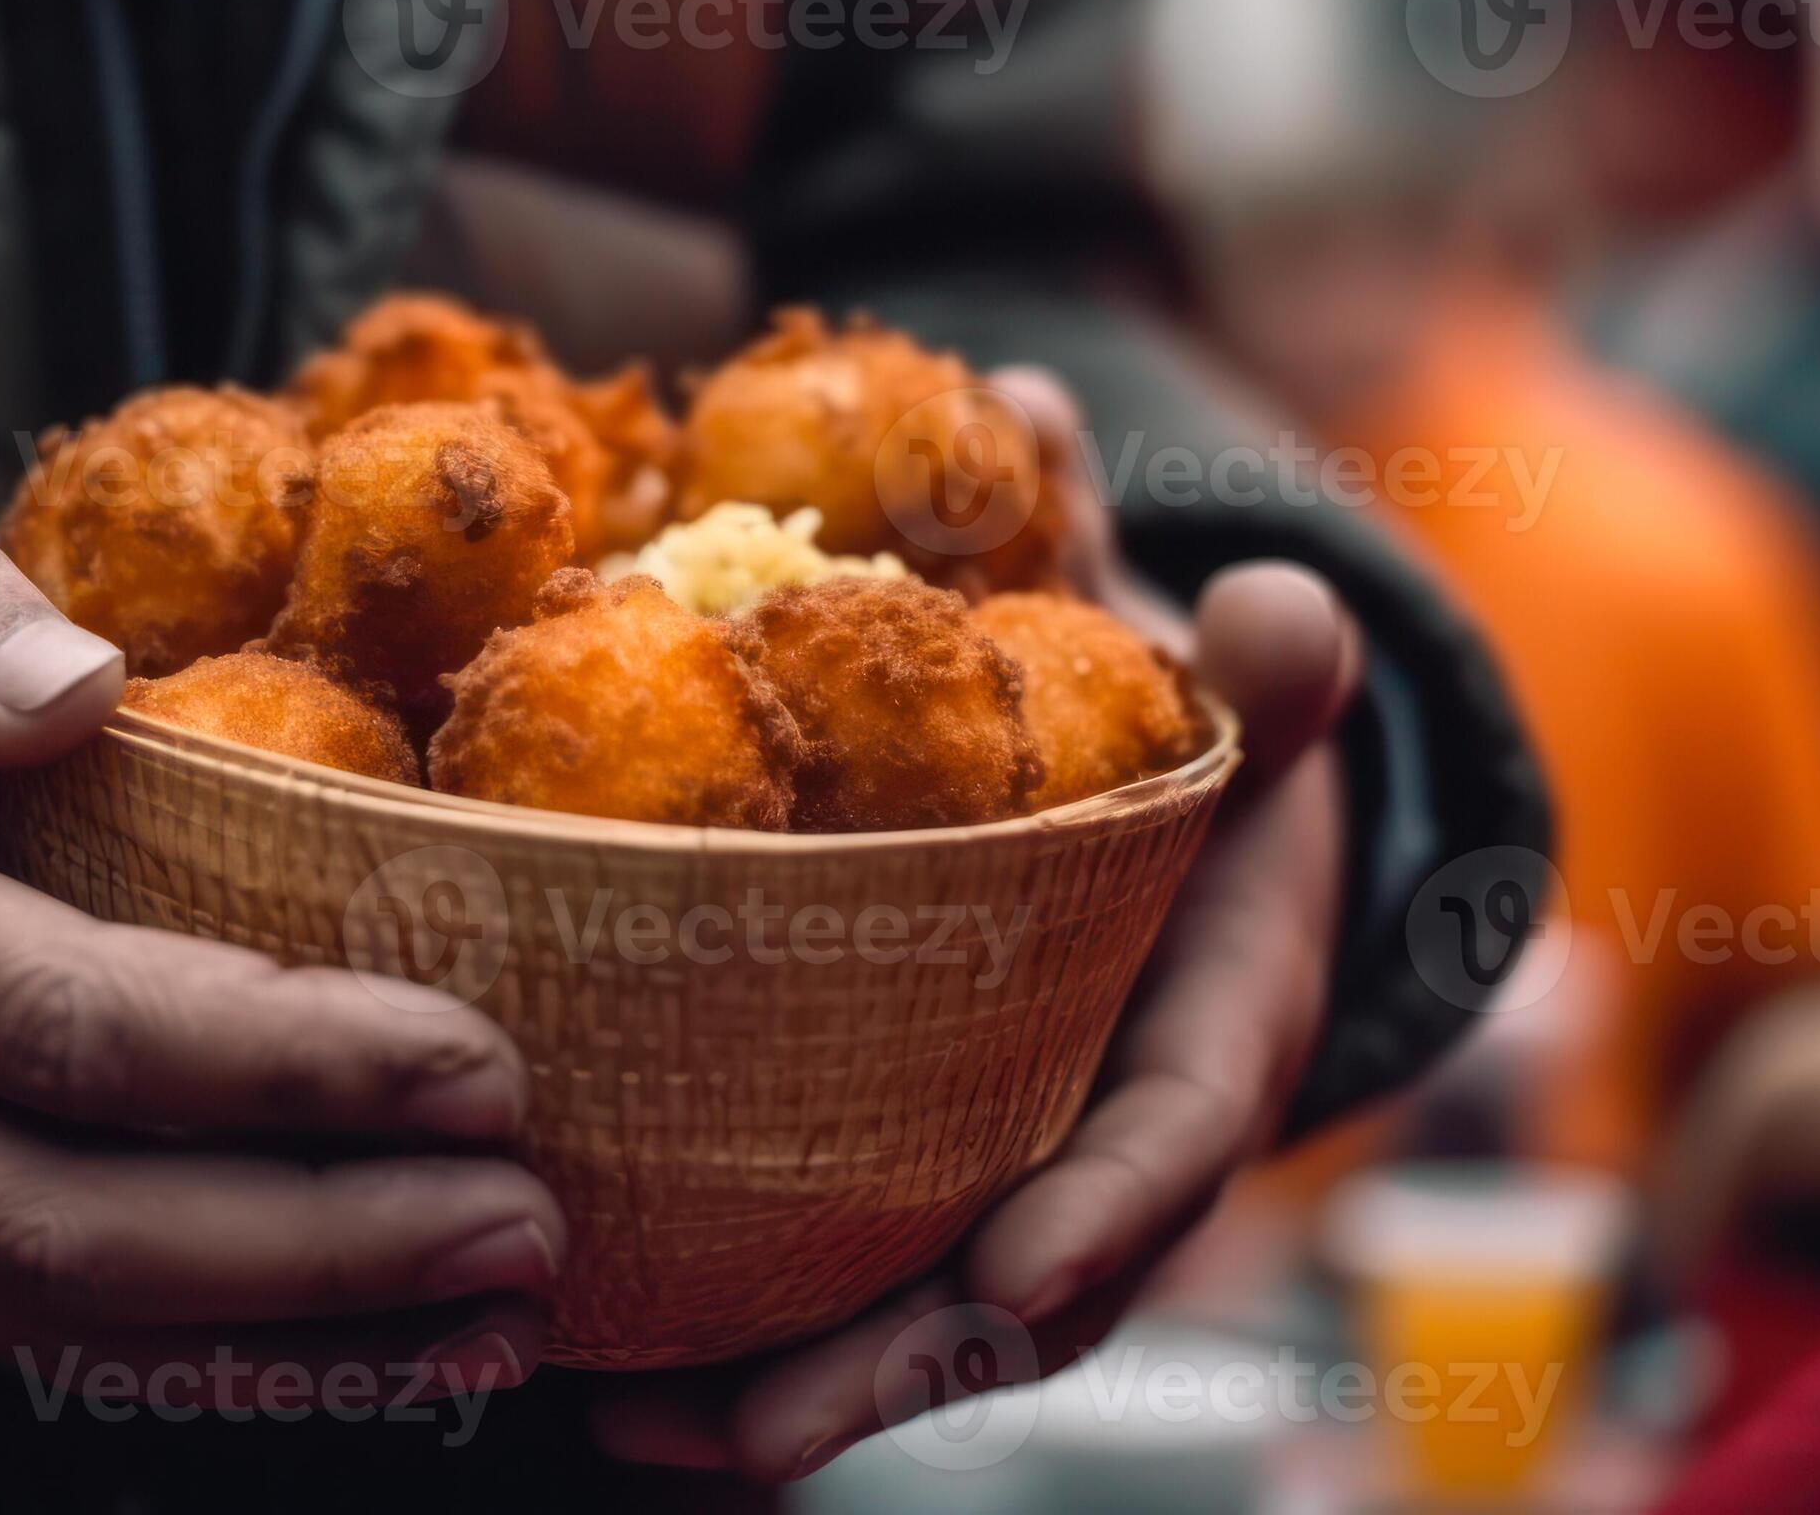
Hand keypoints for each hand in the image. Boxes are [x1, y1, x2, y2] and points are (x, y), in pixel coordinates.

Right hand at [0, 437, 563, 1398]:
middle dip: (321, 1246)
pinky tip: (357, 1350)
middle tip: (528, 1224)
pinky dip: (196, 1362)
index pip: (53, 1019)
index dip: (278, 1062)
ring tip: (496, 1313)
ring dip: (289, 1340)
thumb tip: (75, 687)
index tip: (473, 1059)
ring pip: (46, 1322)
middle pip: (64, 1224)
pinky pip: (10, 1333)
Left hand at [594, 368, 1359, 1477]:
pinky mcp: (925, 1169)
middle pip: (1021, 1289)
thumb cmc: (1193, 735)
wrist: (1183, 810)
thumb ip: (1150, 553)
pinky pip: (846, 1271)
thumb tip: (1034, 406)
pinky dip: (748, 1334)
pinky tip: (610, 1382)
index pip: (1173, 1136)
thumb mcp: (1210, 655)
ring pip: (917, 1315)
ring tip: (630, 1430)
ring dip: (786, 1392)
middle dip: (888, 1368)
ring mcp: (1018, 1166)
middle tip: (736, 1428)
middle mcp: (1116, 1127)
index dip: (1102, 1217)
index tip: (1007, 1286)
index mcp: (1208, 1017)